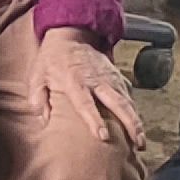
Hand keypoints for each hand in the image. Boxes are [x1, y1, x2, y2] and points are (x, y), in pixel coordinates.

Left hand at [36, 26, 145, 146]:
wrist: (70, 36)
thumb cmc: (52, 60)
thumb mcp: (37, 76)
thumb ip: (37, 99)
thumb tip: (42, 122)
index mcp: (74, 82)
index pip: (86, 104)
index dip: (95, 120)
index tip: (104, 136)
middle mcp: (96, 81)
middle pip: (117, 103)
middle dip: (129, 123)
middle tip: (137, 143)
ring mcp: (109, 78)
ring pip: (127, 101)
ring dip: (136, 121)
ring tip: (141, 141)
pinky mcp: (116, 76)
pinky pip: (128, 95)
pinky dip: (134, 110)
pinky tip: (138, 126)